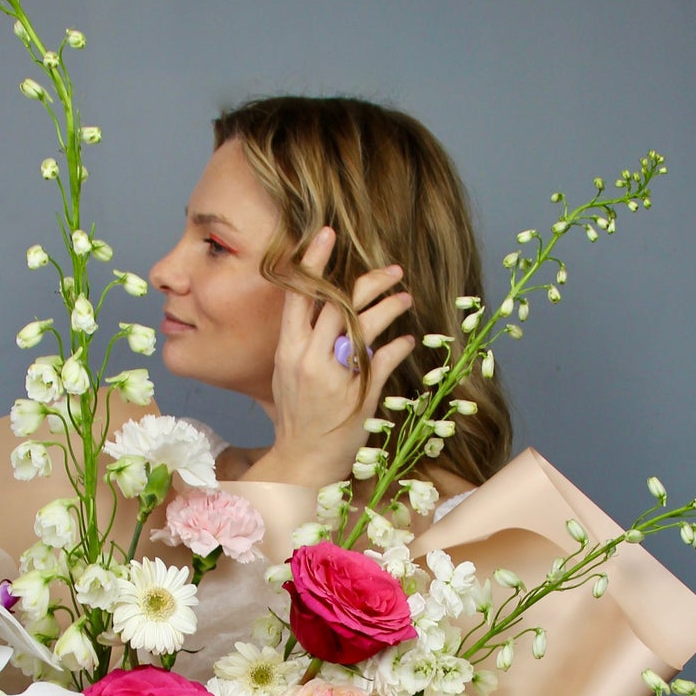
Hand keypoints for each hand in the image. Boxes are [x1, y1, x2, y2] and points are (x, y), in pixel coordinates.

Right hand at [245, 226, 414, 487]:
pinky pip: (382, 361)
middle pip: (339, 304)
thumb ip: (304, 342)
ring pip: (363, 327)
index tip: (328, 234)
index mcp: (288, 349)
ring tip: (406, 296)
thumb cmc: (296, 417)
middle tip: (393, 268)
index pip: (298, 296)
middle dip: (370, 281)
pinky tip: (407, 339)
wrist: (301, 461)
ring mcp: (333, 377)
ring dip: (389, 307)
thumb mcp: (288, 374)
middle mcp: (307, 359)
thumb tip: (324, 313)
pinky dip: (398, 347)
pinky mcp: (357, 396)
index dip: (313, 263)